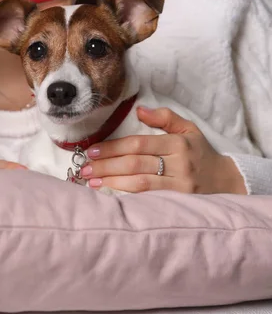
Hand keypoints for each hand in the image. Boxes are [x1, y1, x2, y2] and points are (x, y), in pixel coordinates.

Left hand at [80, 107, 246, 194]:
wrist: (228, 182)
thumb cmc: (201, 153)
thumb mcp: (188, 129)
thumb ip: (164, 117)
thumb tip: (139, 109)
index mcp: (178, 143)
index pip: (139, 144)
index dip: (113, 147)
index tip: (92, 151)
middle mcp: (179, 164)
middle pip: (136, 164)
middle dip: (107, 166)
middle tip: (84, 168)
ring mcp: (180, 186)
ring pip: (140, 184)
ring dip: (112, 182)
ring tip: (91, 182)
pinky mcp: (180, 203)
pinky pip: (149, 199)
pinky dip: (127, 196)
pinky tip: (110, 194)